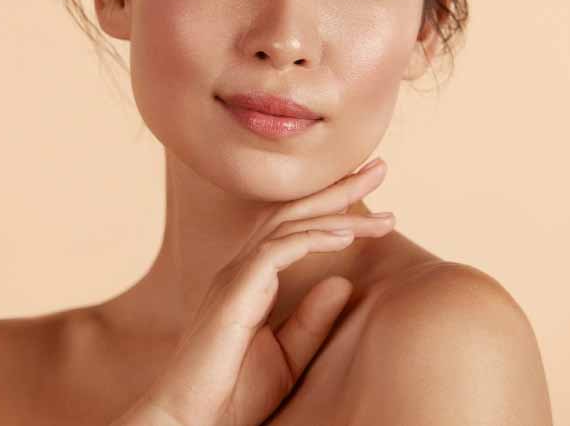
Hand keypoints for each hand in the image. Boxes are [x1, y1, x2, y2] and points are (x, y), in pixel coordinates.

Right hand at [112, 157, 394, 425]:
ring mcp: (235, 277)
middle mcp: (241, 269)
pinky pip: (278, 251)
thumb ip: (313, 319)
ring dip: (336, 210)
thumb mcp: (288, 356)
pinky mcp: (235, 292)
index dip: (334, 208)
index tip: (375, 199)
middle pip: (294, 213)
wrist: (190, 421)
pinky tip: (345, 234)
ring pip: (290, 225)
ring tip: (377, 201)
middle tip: (379, 168)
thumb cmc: (233, 396)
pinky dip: (313, 238)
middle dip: (338, 189)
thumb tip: (344, 282)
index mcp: (252, 281)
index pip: (295, 229)